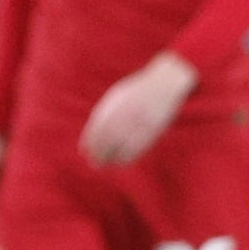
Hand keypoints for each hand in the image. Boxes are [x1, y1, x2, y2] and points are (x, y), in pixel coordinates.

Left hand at [80, 52, 196, 166]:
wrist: (163, 84)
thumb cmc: (135, 92)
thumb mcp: (116, 98)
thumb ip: (102, 115)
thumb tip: (90, 138)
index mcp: (115, 106)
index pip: (98, 129)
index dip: (90, 143)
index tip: (84, 152)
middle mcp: (126, 115)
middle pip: (109, 140)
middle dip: (99, 154)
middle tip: (94, 163)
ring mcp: (141, 122)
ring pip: (123, 146)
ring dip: (112, 159)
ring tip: (105, 165)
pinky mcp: (153, 130)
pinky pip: (139, 148)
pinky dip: (128, 157)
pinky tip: (121, 162)